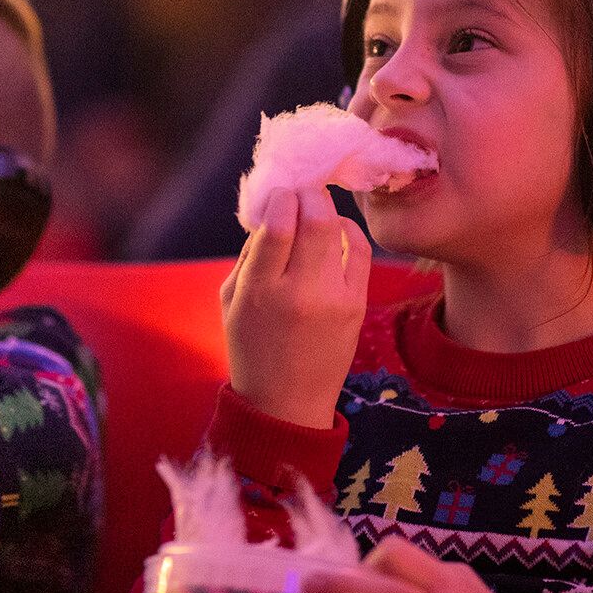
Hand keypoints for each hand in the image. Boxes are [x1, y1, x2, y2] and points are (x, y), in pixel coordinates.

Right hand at [221, 185, 369, 428]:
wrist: (288, 403)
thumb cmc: (251, 346)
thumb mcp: (231, 300)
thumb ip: (250, 253)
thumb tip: (273, 208)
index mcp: (259, 291)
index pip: (276, 225)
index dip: (280, 197)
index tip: (279, 193)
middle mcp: (298, 293)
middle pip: (315, 219)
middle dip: (308, 194)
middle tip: (302, 189)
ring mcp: (333, 299)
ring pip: (339, 229)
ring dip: (327, 208)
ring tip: (316, 207)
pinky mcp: (357, 305)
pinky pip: (360, 250)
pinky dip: (348, 230)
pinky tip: (336, 230)